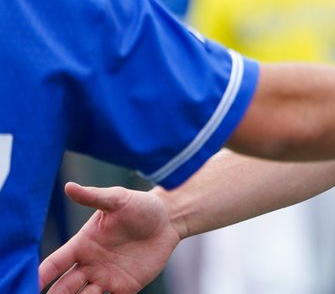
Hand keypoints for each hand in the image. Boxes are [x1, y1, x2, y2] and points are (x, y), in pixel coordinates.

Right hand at [39, 182, 180, 293]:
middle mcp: (90, 264)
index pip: (56, 263)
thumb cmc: (141, 206)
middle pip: (64, 287)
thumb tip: (69, 186)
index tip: (30, 284)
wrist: (169, 219)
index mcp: (83, 244)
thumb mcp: (117, 199)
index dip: (42, 274)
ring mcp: (105, 277)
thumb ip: (94, 197)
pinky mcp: (124, 287)